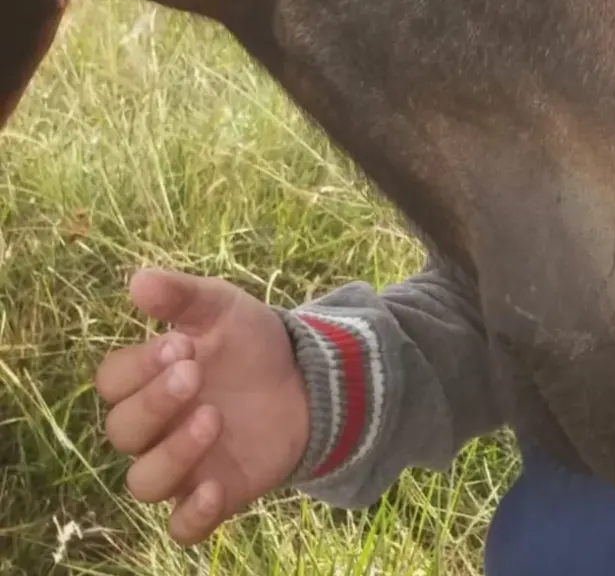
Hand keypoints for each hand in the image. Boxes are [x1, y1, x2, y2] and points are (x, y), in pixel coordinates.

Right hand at [95, 269, 310, 544]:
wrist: (308, 376)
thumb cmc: (250, 341)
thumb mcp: (222, 308)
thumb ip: (182, 295)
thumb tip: (137, 280)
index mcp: (148, 380)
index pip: (112, 382)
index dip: (138, 366)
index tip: (182, 343)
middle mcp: (155, 427)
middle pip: (122, 430)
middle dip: (154, 402)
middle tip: (195, 372)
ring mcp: (182, 465)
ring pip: (144, 482)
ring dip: (173, 453)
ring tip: (213, 416)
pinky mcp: (214, 495)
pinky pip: (182, 527)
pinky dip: (192, 515)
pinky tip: (215, 488)